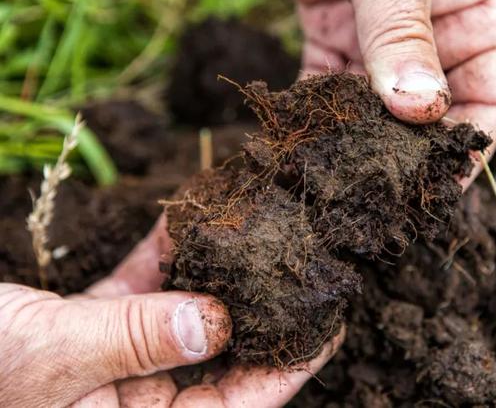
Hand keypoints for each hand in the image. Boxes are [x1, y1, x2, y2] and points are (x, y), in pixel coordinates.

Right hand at [1, 217, 342, 406]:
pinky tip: (192, 215)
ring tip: (260, 227)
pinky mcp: (94, 327)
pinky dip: (165, 255)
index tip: (331, 318)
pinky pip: (143, 290)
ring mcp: (118, 362)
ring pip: (187, 315)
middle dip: (262, 306)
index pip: (240, 403)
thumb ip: (138, 338)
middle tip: (306, 260)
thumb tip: (217, 322)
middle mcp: (138, 402)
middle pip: (222, 355)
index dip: (291, 364)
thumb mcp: (54, 357)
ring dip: (216, 271)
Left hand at [285, 0, 495, 184]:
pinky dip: (315, 107)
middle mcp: (434, 30)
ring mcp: (379, 32)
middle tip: (380, 192)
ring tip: (337, 175)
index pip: (488, 99)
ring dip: (353, 136)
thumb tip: (417, 111)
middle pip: (426, 108)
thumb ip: (404, 30)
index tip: (440, 187)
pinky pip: (327, 79)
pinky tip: (303, 135)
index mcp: (480, 15)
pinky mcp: (331, 24)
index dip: (467, 147)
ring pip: (373, 101)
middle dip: (404, 150)